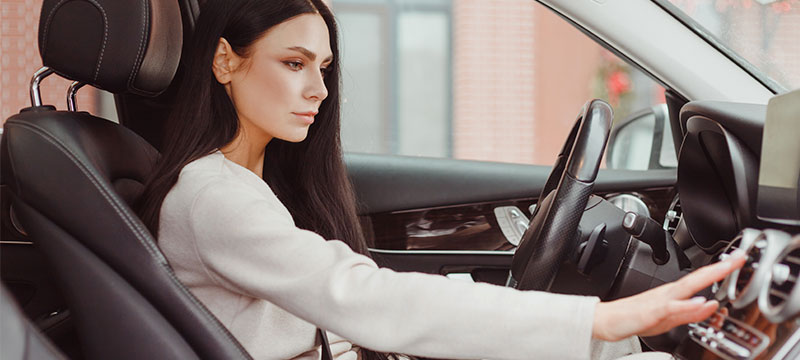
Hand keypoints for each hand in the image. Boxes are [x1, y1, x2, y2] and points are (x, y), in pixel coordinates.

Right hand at [592, 252, 745, 341]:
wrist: (606, 321)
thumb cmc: (633, 318)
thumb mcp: (668, 320)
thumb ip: (690, 313)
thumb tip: (711, 305)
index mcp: (673, 295)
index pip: (701, 280)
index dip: (721, 270)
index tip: (738, 260)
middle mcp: (668, 294)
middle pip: (698, 278)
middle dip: (719, 268)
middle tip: (739, 258)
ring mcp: (659, 302)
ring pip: (687, 288)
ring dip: (706, 279)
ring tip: (725, 270)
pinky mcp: (651, 313)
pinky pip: (672, 308)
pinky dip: (688, 305)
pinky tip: (700, 302)